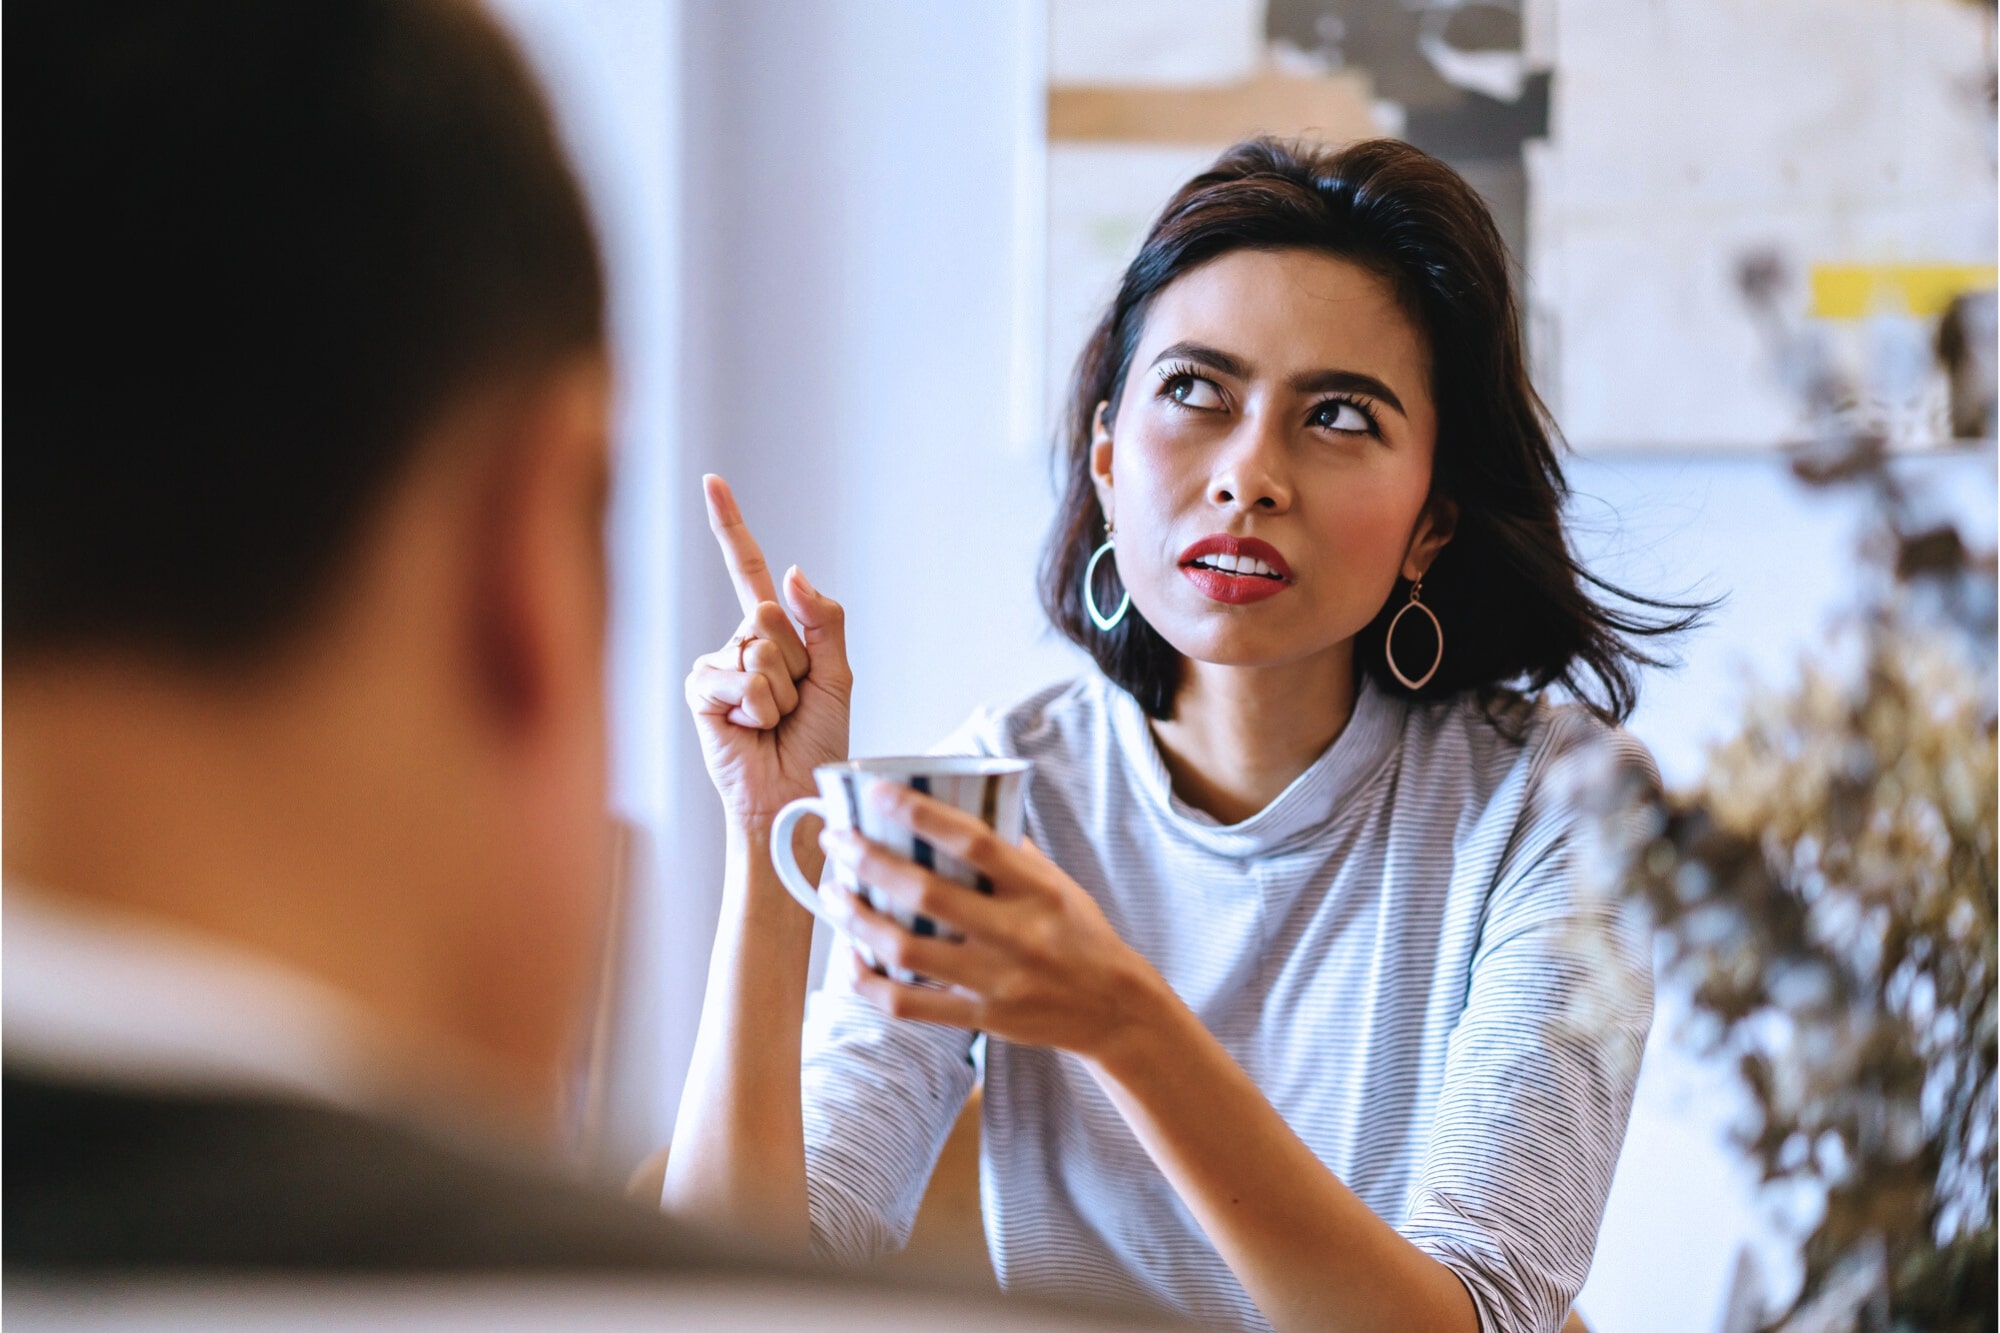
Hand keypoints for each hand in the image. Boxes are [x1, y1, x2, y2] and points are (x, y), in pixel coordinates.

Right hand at [685, 475, 850, 822]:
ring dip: (782, 691)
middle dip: (799, 663)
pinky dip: (758, 706)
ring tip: (776, 721)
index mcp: (774, 634)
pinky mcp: (701, 692)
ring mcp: (718, 666)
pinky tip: (752, 729)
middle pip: (772, 616)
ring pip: (761, 647)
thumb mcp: (838, 676)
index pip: (746, 570)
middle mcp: (740, 643)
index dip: (730, 525)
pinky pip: (740, 676)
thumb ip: (824, 619)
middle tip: (795, 703)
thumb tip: (790, 572)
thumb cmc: (816, 745)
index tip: (712, 481)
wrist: (793, 796)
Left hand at [817, 786, 1168, 1063]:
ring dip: (857, 919)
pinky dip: (868, 982)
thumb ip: (1008, 853)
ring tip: (832, 892)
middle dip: (869, 862)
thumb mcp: (1056, 883)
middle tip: (836, 840)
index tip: (875, 791)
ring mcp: (996, 980)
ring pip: (907, 950)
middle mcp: (1016, 933)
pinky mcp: (980, 1018)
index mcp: (1036, 889)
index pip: (974, 841)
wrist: (1113, 1009)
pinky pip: (908, 1005)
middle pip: (926, 894)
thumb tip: (947, 813)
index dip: (920, 813)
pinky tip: (848, 958)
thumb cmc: (1080, 933)